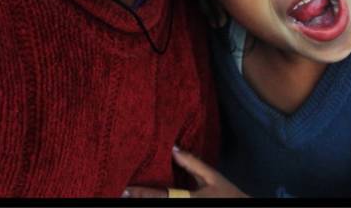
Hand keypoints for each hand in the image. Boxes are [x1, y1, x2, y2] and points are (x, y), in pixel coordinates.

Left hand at [123, 147, 248, 198]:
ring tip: (131, 197)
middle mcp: (184, 207)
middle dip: (140, 200)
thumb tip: (174, 149)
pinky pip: (172, 207)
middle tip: (122, 194)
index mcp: (190, 199)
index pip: (162, 196)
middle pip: (159, 205)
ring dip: (148, 202)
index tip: (127, 190)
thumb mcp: (212, 176)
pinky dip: (159, 202)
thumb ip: (193, 163)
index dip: (143, 193)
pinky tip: (149, 198)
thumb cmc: (227, 193)